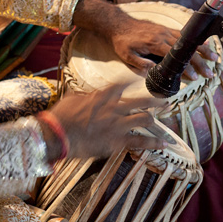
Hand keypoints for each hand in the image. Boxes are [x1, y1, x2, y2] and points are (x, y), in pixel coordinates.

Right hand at [45, 84, 169, 158]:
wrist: (58, 134)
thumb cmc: (61, 117)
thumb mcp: (71, 99)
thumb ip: (83, 96)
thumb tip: (85, 96)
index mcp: (102, 96)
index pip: (122, 84)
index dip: (134, 80)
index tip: (143, 77)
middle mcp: (113, 108)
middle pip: (140, 100)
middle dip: (154, 100)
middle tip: (164, 99)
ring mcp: (118, 124)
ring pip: (144, 119)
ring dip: (154, 118)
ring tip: (162, 117)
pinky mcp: (118, 141)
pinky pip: (140, 141)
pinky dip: (153, 143)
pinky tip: (163, 144)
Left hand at [72, 0, 215, 80]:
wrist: (118, 24)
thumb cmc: (122, 41)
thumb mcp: (127, 55)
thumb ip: (141, 64)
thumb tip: (154, 73)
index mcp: (155, 43)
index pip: (174, 57)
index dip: (186, 67)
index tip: (195, 77)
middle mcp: (163, 35)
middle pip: (186, 49)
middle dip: (199, 61)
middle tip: (209, 73)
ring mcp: (166, 31)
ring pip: (188, 41)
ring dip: (202, 50)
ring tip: (214, 59)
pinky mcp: (166, 29)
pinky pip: (183, 35)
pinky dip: (194, 41)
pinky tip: (204, 45)